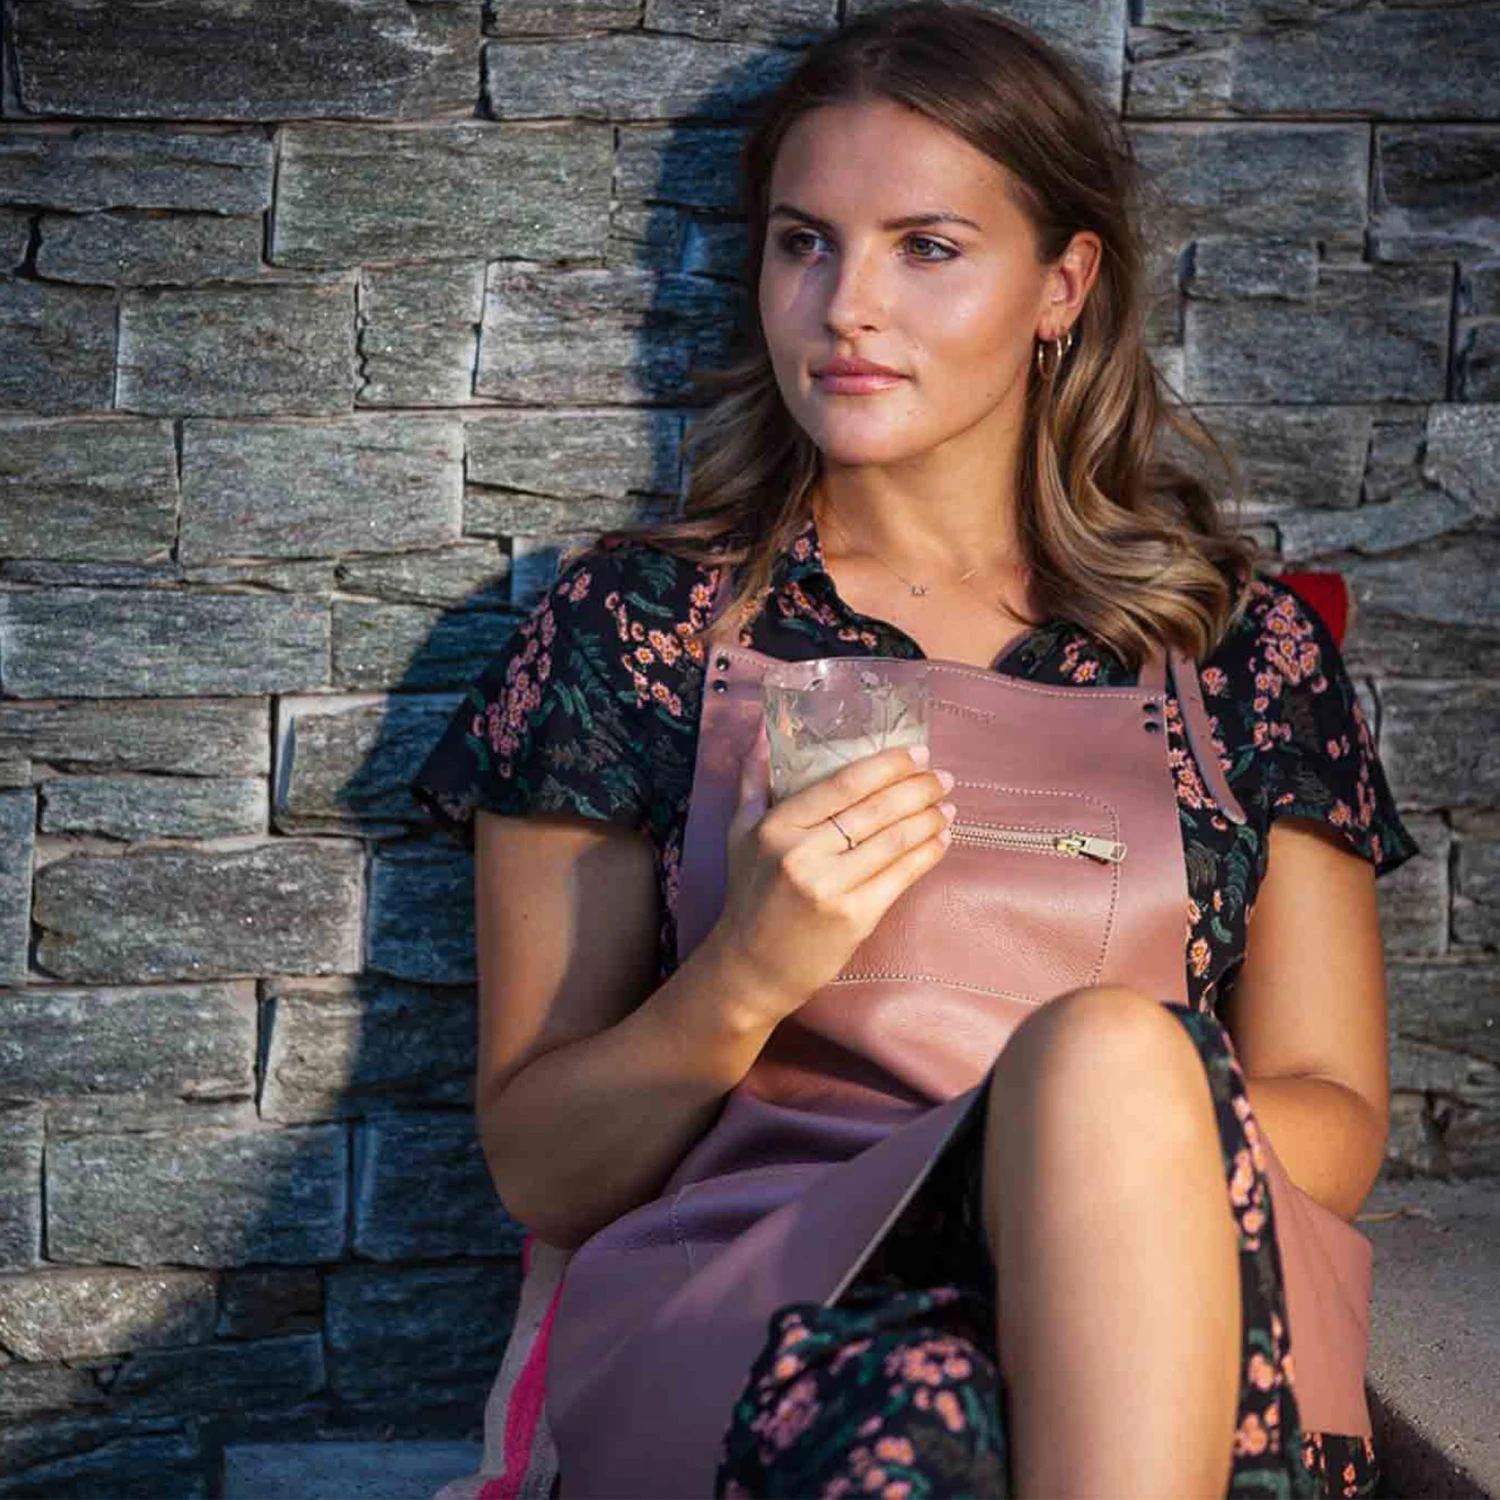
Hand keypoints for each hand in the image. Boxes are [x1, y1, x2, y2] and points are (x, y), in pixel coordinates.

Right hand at [710, 721, 956, 1029]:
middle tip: (942, 778)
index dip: (888, 765)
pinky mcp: (854, 917)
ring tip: (947, 806)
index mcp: (778, 827)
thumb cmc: (750, 894)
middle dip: (919, 788)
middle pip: (877, 809)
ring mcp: (831, 888)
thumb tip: (763, 728)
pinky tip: (941, 839)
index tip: (917, 753)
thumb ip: (753, 779)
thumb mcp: (741, 833)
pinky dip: (928, 853)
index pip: (844, 783)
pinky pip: (902, 875)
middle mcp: (803, 854)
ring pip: (896, 840)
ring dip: (930, 818)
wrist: (751, 966)